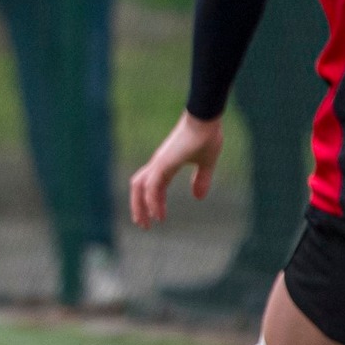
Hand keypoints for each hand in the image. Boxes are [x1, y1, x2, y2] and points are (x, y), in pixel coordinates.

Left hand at [129, 112, 224, 228]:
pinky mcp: (163, 163)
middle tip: (143, 225)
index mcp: (166, 164)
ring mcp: (159, 162)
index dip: (153, 202)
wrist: (206, 119)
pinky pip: (151, 186)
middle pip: (138, 186)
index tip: (158, 218)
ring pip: (139, 187)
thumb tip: (198, 197)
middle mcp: (158, 164)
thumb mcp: (206, 163)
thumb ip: (202, 179)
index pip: (152, 185)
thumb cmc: (206, 136)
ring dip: (140, 206)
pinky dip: (152, 201)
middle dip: (138, 206)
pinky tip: (158, 214)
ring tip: (146, 223)